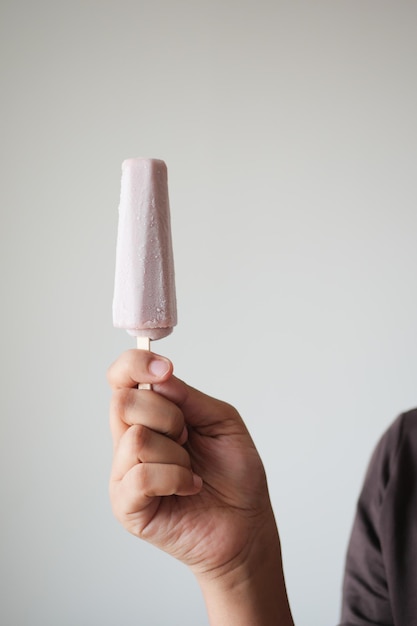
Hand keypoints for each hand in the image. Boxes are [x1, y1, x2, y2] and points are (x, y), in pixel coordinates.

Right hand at [108, 349, 293, 624]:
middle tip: (189, 437)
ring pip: (136, 438)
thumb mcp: (222, 421)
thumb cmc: (234, 474)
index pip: (120, 379)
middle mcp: (130, 440)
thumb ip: (189, 397)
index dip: (134, 364)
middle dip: (168, 415)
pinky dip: (175, 477)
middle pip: (124, 401)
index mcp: (149, 416)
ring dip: (177, 453)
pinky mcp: (127, 505)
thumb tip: (157, 379)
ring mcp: (125, 473)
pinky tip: (190, 486)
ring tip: (191, 469)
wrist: (247, 525)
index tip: (164, 368)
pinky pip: (141, 475)